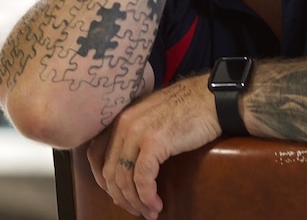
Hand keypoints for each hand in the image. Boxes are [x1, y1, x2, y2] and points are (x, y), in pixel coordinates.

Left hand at [87, 75, 220, 218]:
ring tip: (149, 212)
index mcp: (121, 117)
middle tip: (135, 210)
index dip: (102, 180)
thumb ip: (136, 133)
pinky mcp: (154, 142)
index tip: (116, 194)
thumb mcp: (153, 115)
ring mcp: (137, 132)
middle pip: (109, 171)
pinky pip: (143, 178)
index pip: (95, 154)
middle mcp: (124, 123)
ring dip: (136, 201)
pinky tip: (156, 204)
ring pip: (124, 178)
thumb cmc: (188, 107)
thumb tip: (128, 165)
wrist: (210, 98)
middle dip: (121, 196)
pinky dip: (147, 196)